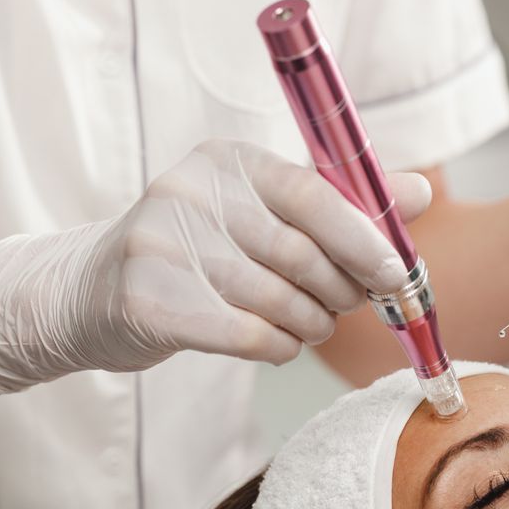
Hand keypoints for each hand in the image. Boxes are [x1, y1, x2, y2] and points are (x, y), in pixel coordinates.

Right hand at [0, 138, 430, 392]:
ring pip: (281, 302)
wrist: (90, 294)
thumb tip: (418, 195)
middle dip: (341, 292)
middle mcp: (191, 192)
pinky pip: (250, 337)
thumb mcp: (259, 212)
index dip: (366, 239)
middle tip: (346, 306)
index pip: (313, 195)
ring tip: (307, 325)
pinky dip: (278, 348)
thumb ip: (338, 203)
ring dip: (310, 325)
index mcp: (227, 160)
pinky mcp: (150, 302)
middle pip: (303, 256)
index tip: (399, 273)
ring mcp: (164, 246)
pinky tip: (275, 344)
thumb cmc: (198, 254)